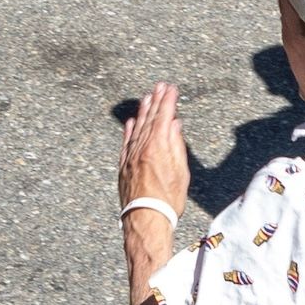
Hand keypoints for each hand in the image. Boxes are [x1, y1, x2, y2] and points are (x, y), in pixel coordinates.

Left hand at [120, 82, 189, 216]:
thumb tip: (174, 124)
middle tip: (159, 86)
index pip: (163, 117)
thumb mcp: (181, 172)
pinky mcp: (124, 166)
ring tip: (147, 97)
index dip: (168, 101)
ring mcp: (130, 156)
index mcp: (157, 147)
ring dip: (143, 111)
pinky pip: (126, 142)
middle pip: (149, 118)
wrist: (145, 219)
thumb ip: (176, 145)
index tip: (171, 88)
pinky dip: (129, 130)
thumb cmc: (168, 200)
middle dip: (155, 100)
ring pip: (137, 128)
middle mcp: (141, 147)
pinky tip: (132, 121)